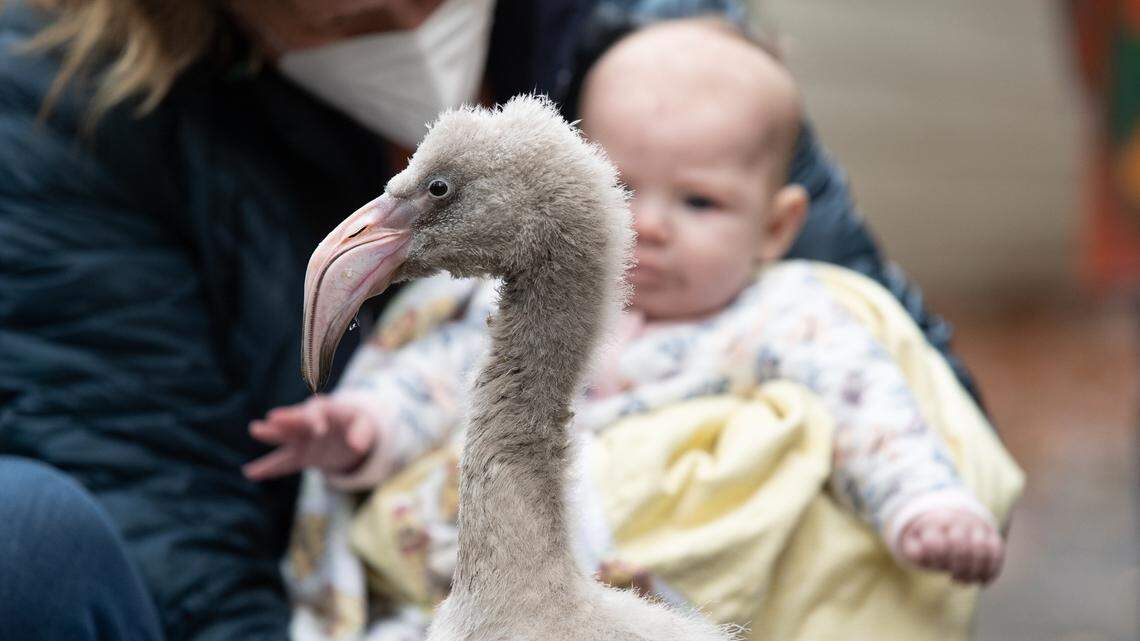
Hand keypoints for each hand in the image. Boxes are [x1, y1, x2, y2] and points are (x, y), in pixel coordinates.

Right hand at [243, 395, 378, 480]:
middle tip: (272, 418)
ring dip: (271, 435)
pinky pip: (284, 463)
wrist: (350, 434)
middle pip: (294, 420)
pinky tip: (249, 473)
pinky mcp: (301, 456)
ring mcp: (302, 440)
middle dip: (285, 420)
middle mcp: (308, 423)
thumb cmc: (356, 423)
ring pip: (285, 438)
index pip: (316, 412)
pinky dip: (269, 469)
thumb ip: (361, 434)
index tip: (319, 431)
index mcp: (323, 409)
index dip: (316, 420)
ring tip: (255, 429)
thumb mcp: (363, 424)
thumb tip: (357, 447)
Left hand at [897, 508, 1004, 583]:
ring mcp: (976, 526)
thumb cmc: (929, 537)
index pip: (936, 542)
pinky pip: (997, 551)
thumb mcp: (914, 542)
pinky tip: (982, 581)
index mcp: (935, 522)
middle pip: (960, 545)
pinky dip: (991, 570)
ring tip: (965, 581)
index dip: (936, 560)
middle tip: (954, 579)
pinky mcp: (991, 534)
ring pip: (982, 548)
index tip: (935, 565)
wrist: (949, 518)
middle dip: (958, 568)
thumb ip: (914, 551)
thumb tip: (922, 554)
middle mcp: (957, 521)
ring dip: (975, 571)